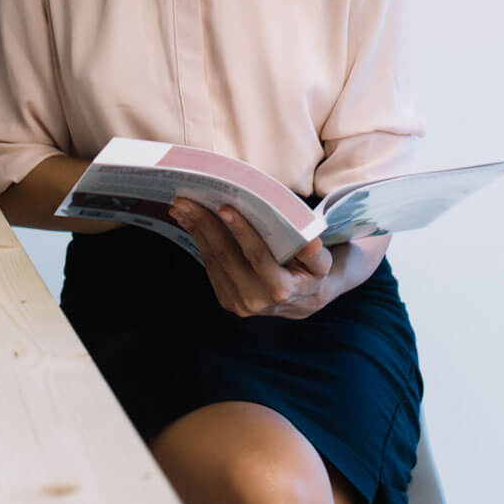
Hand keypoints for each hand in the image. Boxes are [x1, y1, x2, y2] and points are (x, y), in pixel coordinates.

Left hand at [169, 198, 335, 319]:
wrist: (304, 302)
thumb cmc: (313, 273)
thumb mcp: (322, 263)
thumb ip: (316, 254)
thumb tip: (311, 242)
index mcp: (280, 289)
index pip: (257, 255)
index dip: (241, 231)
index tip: (224, 207)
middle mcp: (255, 300)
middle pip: (226, 256)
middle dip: (204, 225)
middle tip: (185, 201)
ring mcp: (237, 303)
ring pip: (213, 260)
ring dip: (194, 231)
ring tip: (180, 207)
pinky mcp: (226, 299)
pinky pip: (210, 266)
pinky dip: (198, 241)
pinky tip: (189, 222)